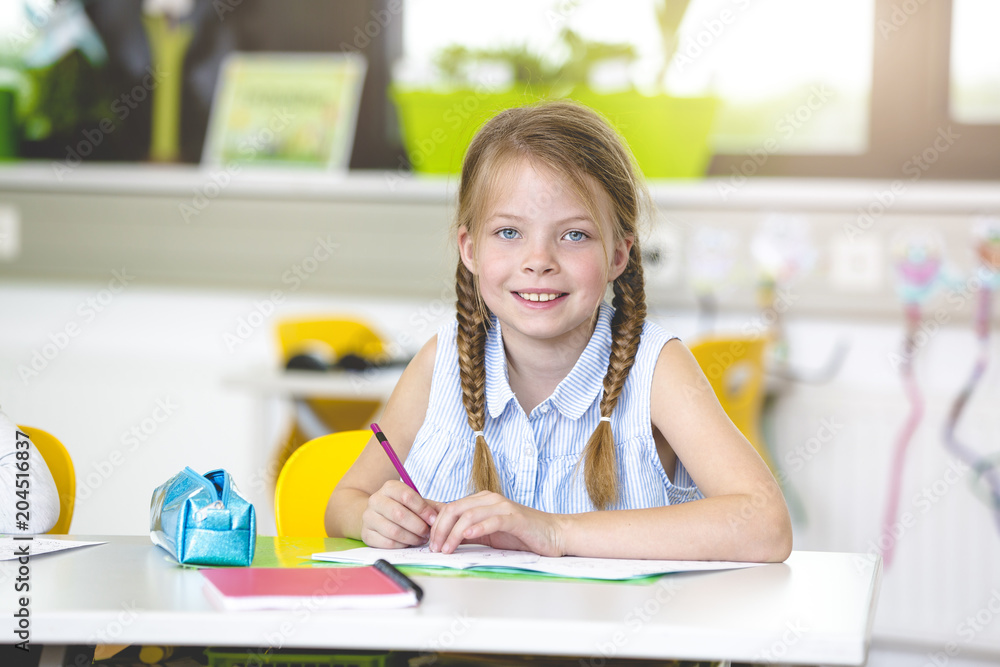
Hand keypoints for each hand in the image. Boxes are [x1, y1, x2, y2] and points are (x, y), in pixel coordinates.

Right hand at [360, 480, 438, 548]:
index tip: (434, 520)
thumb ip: (432, 507)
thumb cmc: (402, 508)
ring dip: (411, 538)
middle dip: (418, 526)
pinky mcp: (366, 534)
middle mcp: (375, 500)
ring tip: (420, 539)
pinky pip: (387, 543)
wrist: (377, 515)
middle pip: (399, 514)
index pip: (407, 496)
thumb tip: (448, 513)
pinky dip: (401, 545)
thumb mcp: (416, 503)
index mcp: (389, 487)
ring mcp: (368, 517)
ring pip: (393, 531)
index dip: (423, 509)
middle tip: (428, 533)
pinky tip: (408, 543)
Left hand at [428, 491, 565, 556]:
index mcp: (480, 501)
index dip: (434, 523)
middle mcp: (489, 500)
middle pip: (455, 509)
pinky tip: (468, 536)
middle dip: (439, 529)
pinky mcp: (514, 518)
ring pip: (469, 515)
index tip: (426, 542)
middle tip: (434, 548)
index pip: (449, 507)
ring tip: (446, 549)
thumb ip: (466, 532)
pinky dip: (478, 528)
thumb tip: (440, 538)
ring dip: (453, 533)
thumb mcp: (487, 534)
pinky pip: (492, 520)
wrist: (552, 534)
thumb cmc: (520, 535)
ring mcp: (502, 507)